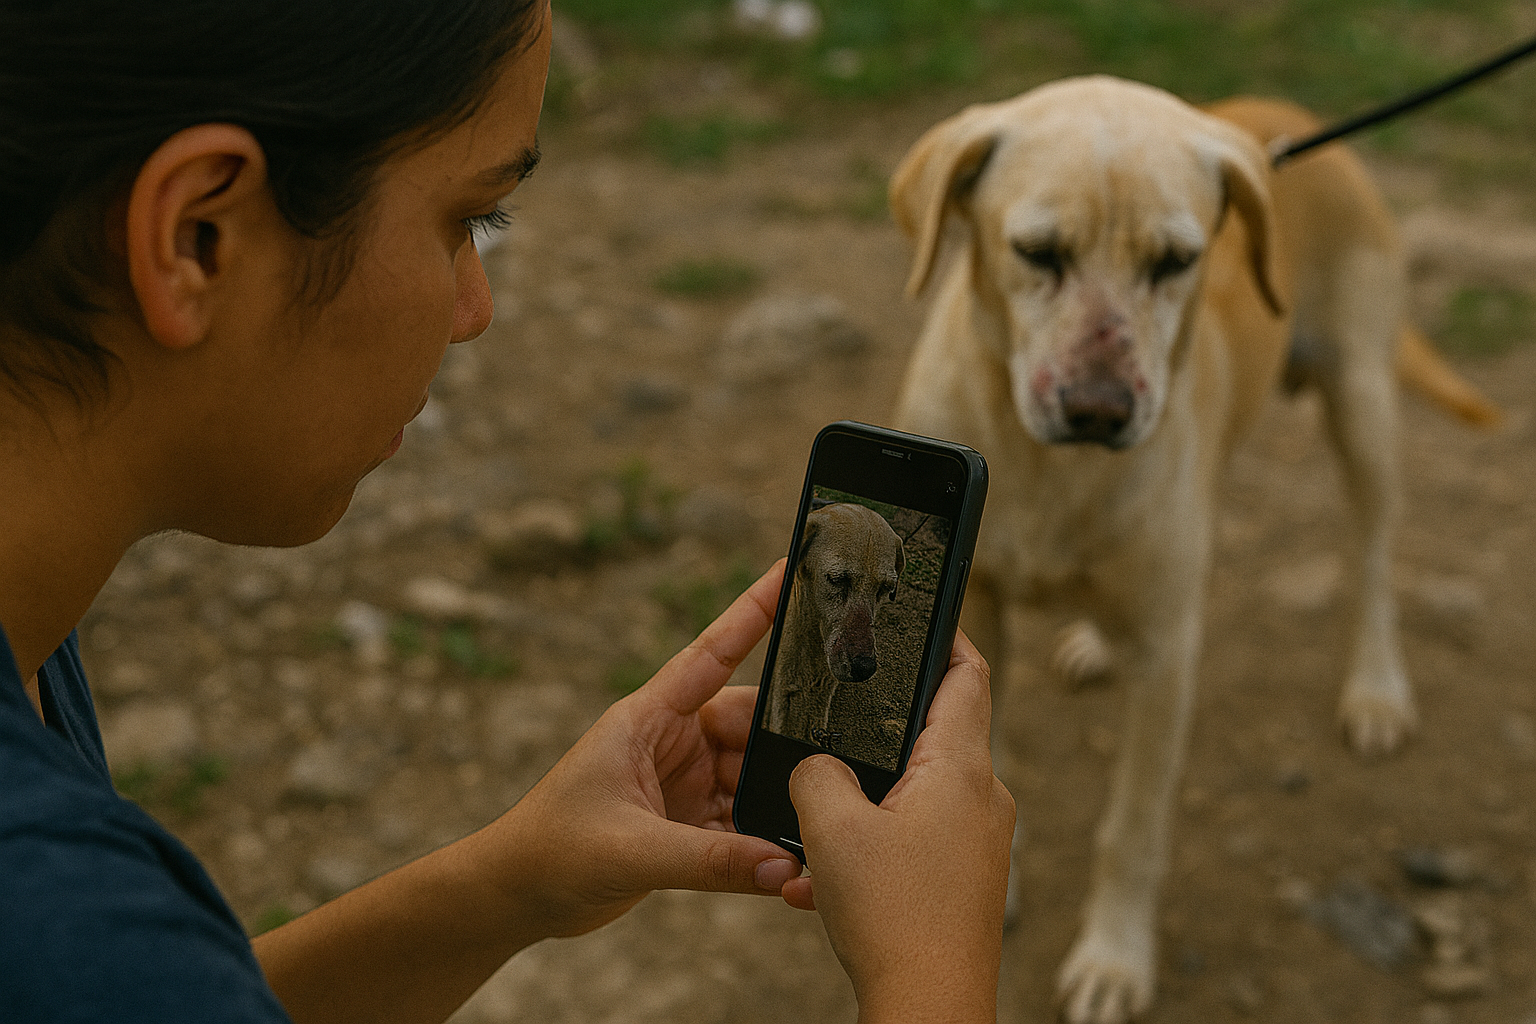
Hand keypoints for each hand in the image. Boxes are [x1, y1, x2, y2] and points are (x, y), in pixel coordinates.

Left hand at [486, 559, 803, 939]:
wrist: (517, 898)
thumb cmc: (550, 851)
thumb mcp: (631, 848)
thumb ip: (711, 861)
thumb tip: (785, 868)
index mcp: (648, 718)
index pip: (712, 653)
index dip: (753, 611)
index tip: (790, 569)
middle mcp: (672, 743)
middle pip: (750, 727)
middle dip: (788, 747)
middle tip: (834, 768)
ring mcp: (684, 784)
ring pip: (754, 780)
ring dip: (780, 804)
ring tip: (817, 825)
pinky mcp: (689, 826)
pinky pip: (744, 829)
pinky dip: (766, 846)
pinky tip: (792, 867)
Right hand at [784, 631, 1014, 1022]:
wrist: (928, 1010)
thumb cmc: (892, 915)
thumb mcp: (831, 827)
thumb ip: (816, 773)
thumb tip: (818, 768)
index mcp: (962, 766)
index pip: (969, 673)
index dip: (946, 637)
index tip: (920, 617)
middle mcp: (984, 797)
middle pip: (937, 732)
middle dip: (880, 730)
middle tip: (835, 720)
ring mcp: (980, 843)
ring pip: (917, 792)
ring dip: (867, 799)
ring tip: (818, 823)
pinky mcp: (966, 881)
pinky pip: (917, 839)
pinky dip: (875, 844)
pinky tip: (827, 876)